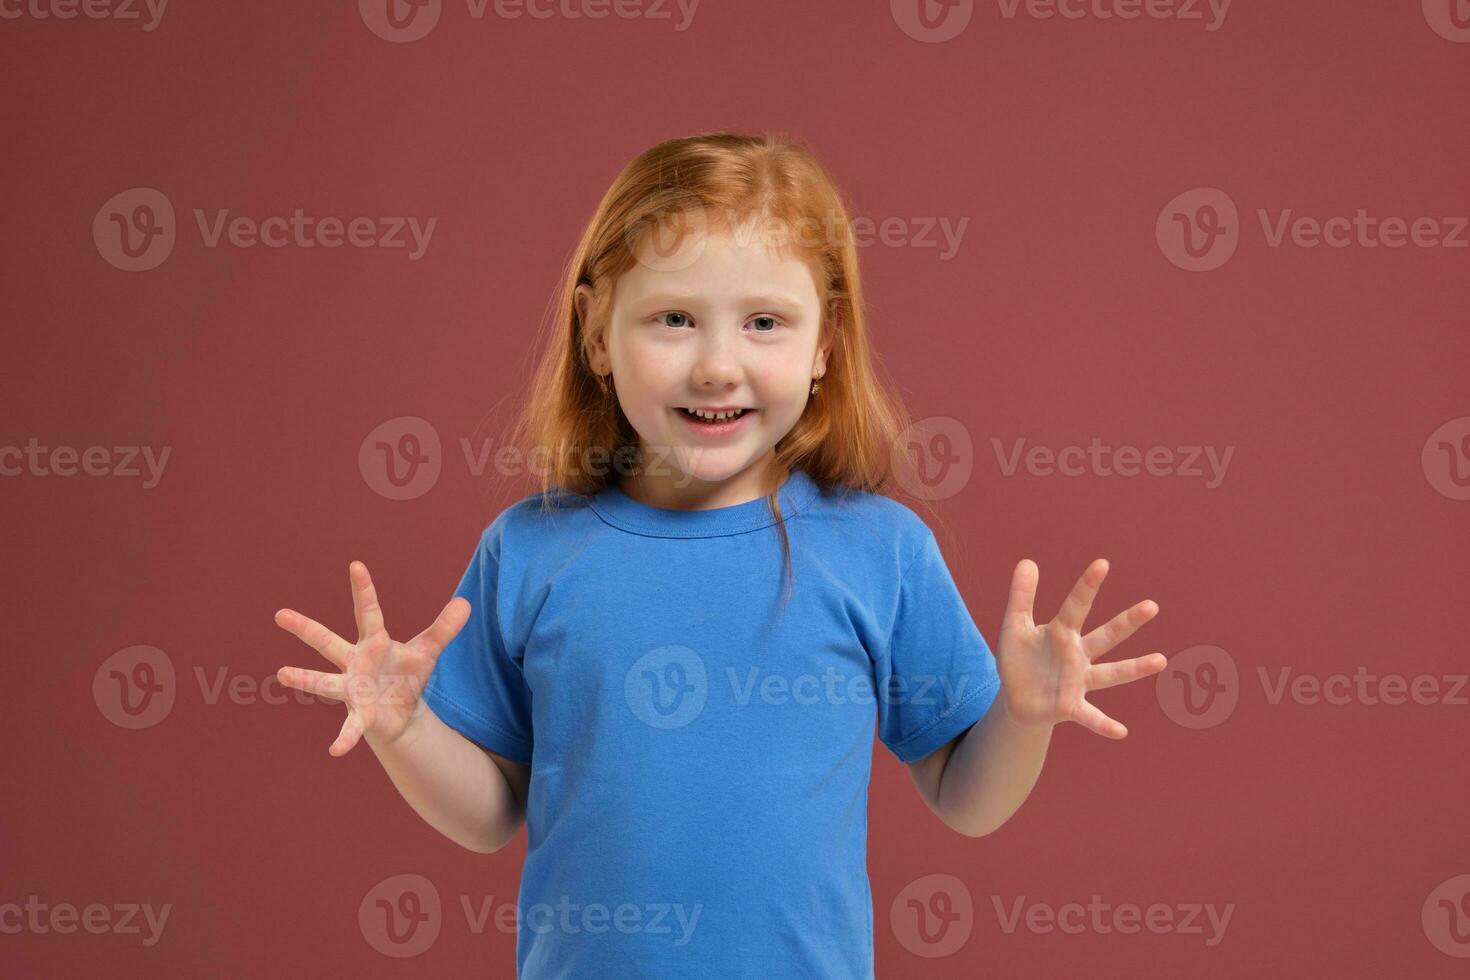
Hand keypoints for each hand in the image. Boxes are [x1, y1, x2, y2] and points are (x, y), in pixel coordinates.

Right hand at [274, 561, 469, 755]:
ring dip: (305, 678)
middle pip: (328, 642)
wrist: (402, 712)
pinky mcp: (359, 714)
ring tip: (283, 673)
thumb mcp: (428, 651)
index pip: (368, 612)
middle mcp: (355, 662)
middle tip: (281, 614)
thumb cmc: (407, 675)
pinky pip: (350, 727)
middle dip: (306, 629)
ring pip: (324, 682)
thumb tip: (466, 602)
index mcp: (374, 643)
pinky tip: (335, 750)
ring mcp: (352, 688)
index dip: (363, 590)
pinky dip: (344, 738)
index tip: (356, 565)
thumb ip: (444, 629)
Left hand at [996, 558, 1164, 738]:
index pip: (1076, 605)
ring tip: (1160, 660)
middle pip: (1106, 636)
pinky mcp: (1071, 706)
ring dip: (1134, 668)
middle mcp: (1078, 654)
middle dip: (1127, 622)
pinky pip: (1090, 716)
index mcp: (1062, 632)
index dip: (1087, 585)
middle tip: (1152, 606)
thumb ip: (1021, 596)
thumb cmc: (1020, 659)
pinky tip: (1121, 732)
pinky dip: (1104, 724)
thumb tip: (1028, 561)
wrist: (1015, 697)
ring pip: (1111, 673)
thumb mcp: (1014, 626)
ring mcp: (1078, 681)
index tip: (1102, 563)